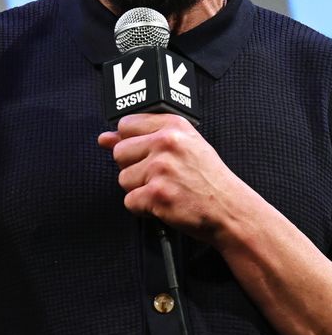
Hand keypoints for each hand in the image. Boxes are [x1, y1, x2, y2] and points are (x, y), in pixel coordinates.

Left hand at [98, 113, 251, 241]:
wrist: (230, 210)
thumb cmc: (208, 180)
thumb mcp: (184, 147)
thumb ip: (141, 138)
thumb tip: (105, 138)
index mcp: (174, 126)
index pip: (127, 124)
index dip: (132, 143)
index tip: (146, 153)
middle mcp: (167, 143)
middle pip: (119, 153)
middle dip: (134, 168)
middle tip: (161, 176)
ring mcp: (161, 168)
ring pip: (123, 179)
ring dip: (139, 189)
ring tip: (166, 189)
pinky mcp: (156, 194)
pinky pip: (129, 201)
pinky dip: (143, 208)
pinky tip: (164, 203)